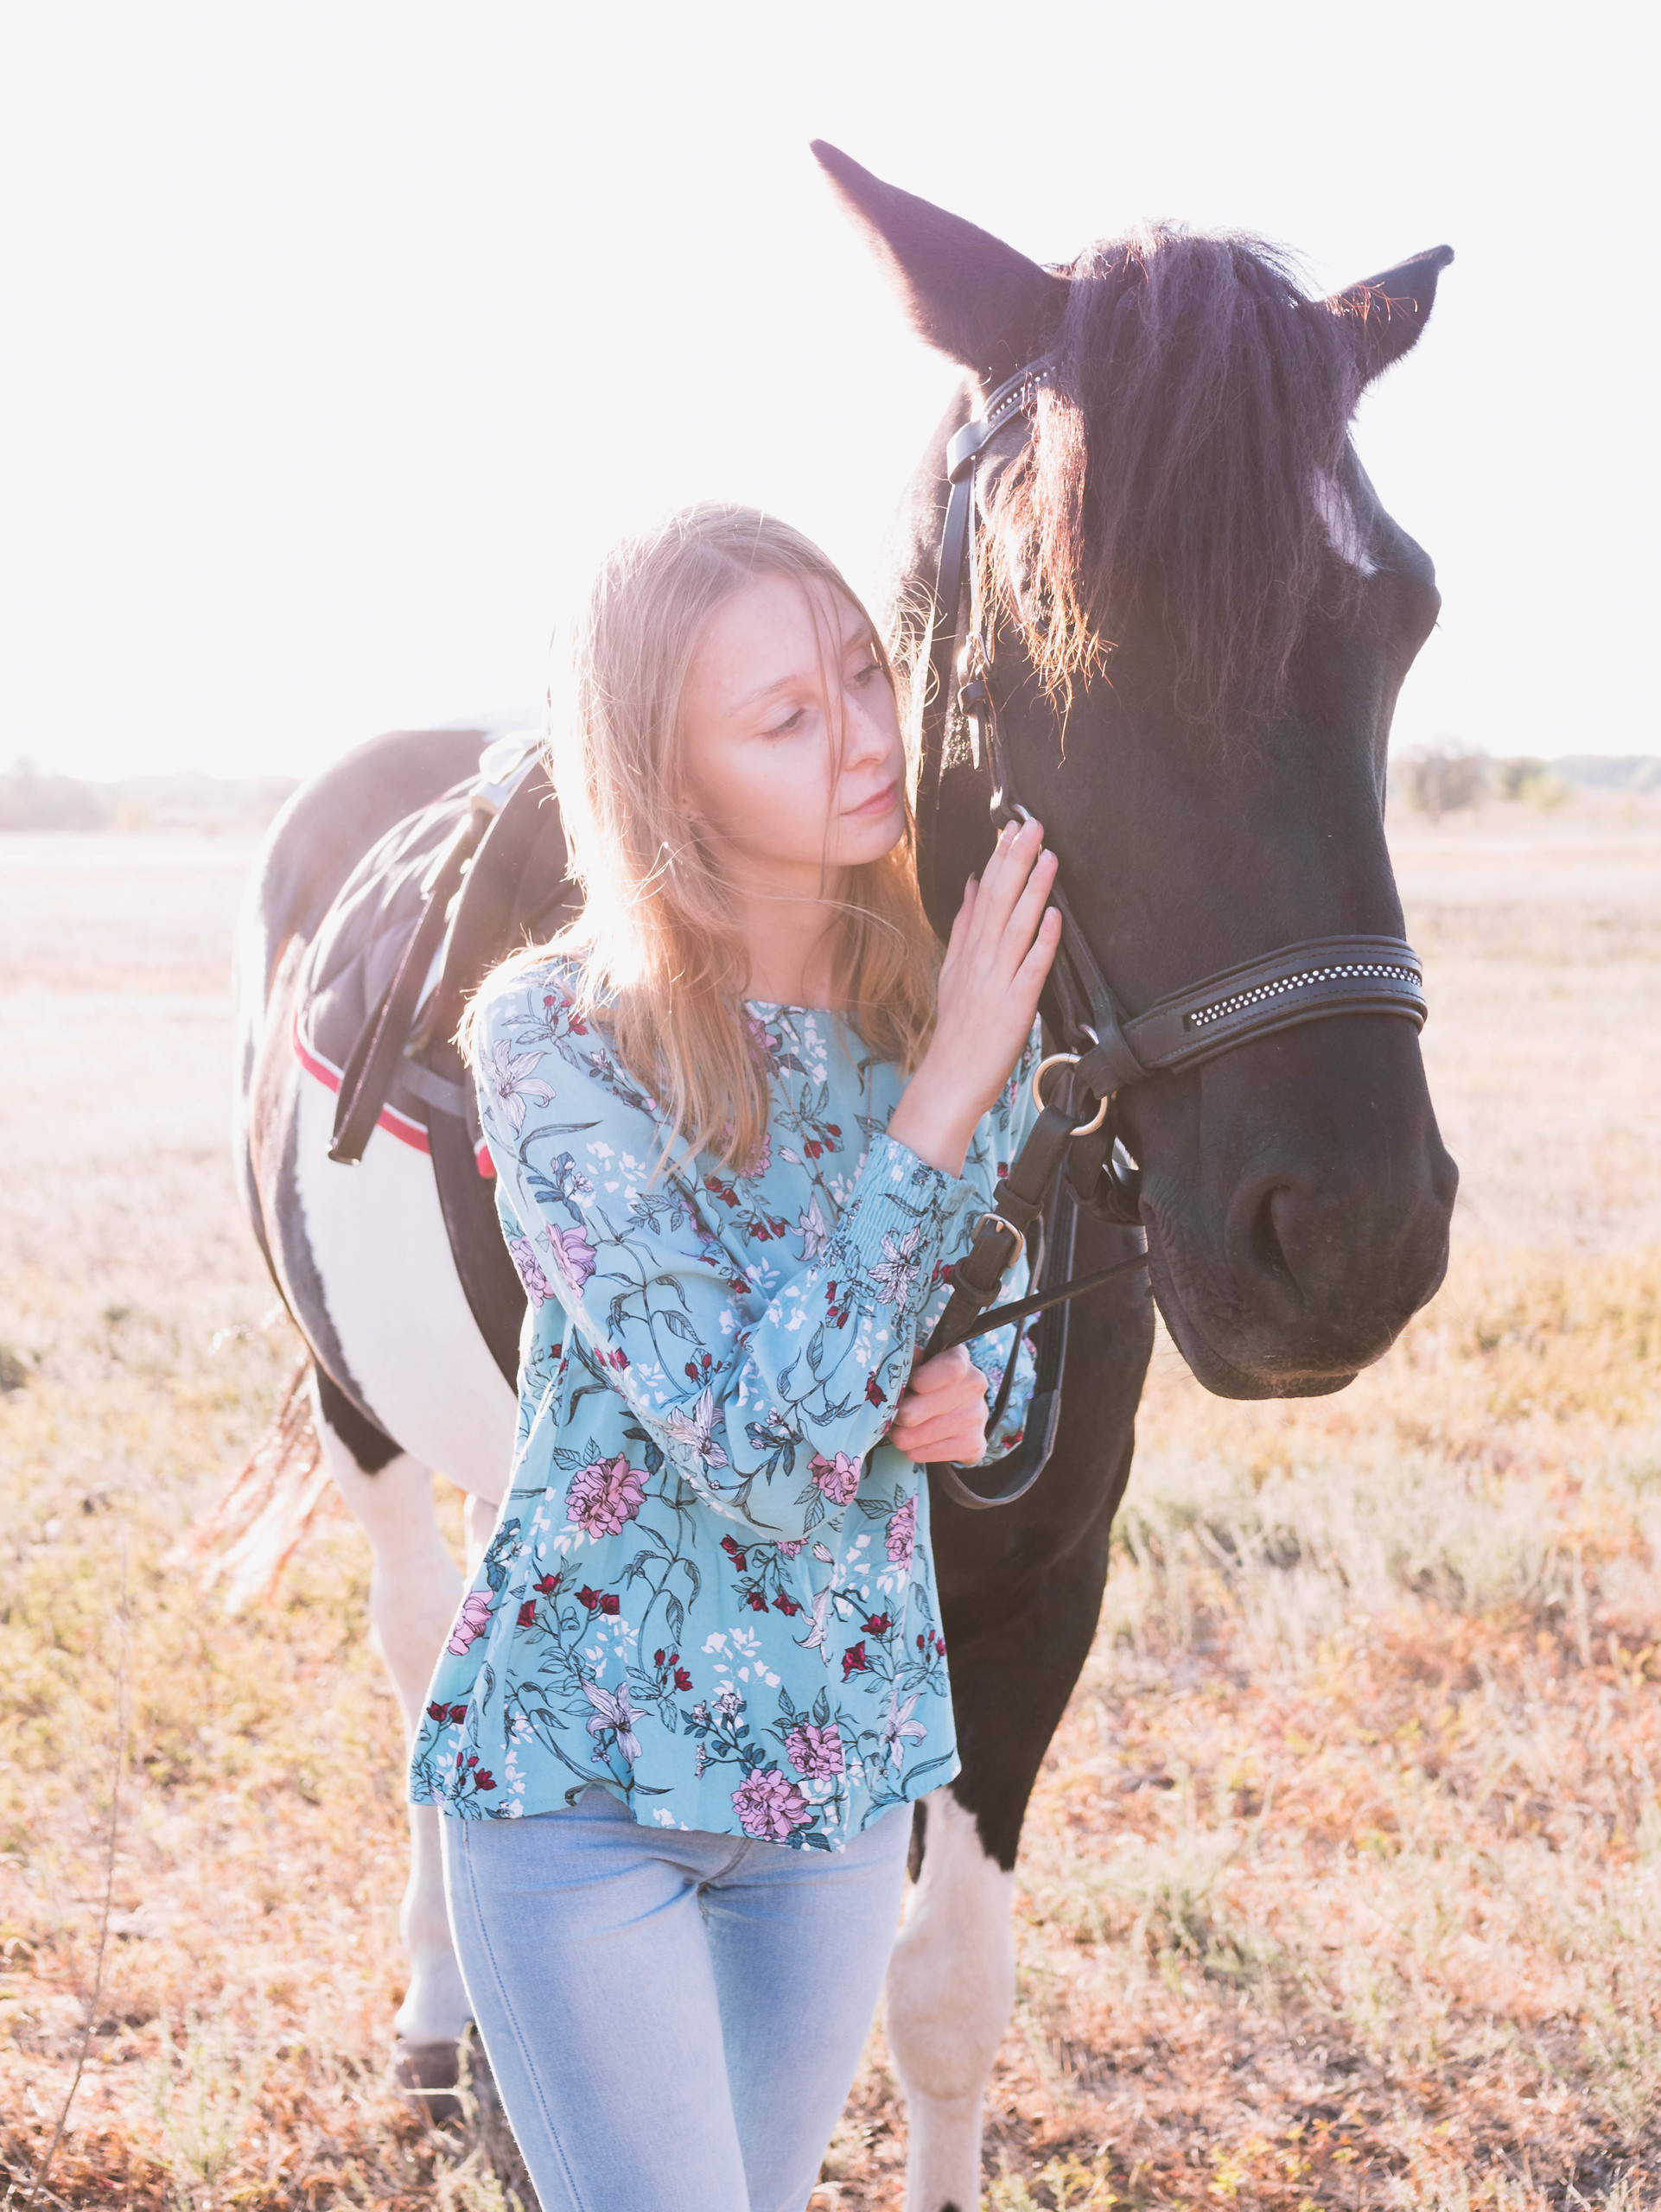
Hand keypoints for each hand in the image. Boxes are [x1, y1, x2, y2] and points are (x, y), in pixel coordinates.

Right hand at [888, 816, 1061, 1175]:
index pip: (982, 894)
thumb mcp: (952, 971)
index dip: (999, 859)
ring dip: (1032, 891)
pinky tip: (1054, 918)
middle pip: (997, 902)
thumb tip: (968, 883)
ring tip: (1047, 857)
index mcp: (967, 951)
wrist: (949, 1080)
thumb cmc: (957, 1030)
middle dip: (1015, 861)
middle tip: (1031, 825)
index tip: (1012, 827)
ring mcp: (996, 983)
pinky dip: (1042, 942)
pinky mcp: (1014, 1007)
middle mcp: (979, 961)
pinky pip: (1030, 969)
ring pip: (1015, 927)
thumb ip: (962, 926)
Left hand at [888, 1344, 988, 1464]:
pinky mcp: (974, 1447)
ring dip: (900, 1433)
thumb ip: (905, 1361)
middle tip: (893, 1411)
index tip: (909, 1385)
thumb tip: (899, 1359)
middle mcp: (975, 1387)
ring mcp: (977, 1419)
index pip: (949, 1370)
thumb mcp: (916, 1363)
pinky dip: (913, 1449)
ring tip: (904, 1426)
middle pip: (913, 1413)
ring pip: (911, 1437)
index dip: (920, 1380)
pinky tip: (920, 1439)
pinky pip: (921, 1455)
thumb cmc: (928, 1380)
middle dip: (895, 1414)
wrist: (958, 1406)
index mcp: (959, 1359)